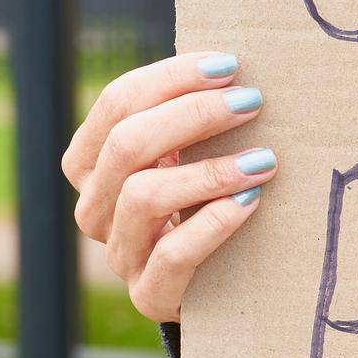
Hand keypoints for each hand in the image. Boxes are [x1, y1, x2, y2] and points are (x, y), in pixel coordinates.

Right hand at [60, 51, 276, 322]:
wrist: (219, 286)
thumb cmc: (209, 201)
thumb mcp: (191, 155)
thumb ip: (194, 117)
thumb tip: (236, 64)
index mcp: (94, 162)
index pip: (116, 104)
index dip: (171, 79)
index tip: (229, 65)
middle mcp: (95, 206)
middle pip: (127, 144)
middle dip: (193, 115)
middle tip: (252, 102)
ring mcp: (120, 253)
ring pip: (143, 196)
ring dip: (209, 171)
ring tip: (263, 160)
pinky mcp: (150, 294)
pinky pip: (172, 255)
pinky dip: (213, 224)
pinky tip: (251, 202)